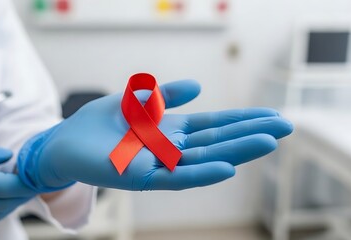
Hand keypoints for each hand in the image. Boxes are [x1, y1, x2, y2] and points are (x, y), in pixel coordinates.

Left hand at [17, 80, 292, 191]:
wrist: (65, 142)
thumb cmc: (98, 123)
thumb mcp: (135, 102)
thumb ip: (165, 96)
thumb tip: (198, 87)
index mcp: (170, 131)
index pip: (213, 126)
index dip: (242, 121)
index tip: (272, 116)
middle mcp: (171, 150)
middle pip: (217, 142)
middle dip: (250, 134)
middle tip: (286, 128)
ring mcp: (159, 165)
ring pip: (204, 159)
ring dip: (236, 151)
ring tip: (268, 143)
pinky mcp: (143, 177)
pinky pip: (177, 176)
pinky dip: (202, 172)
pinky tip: (227, 167)